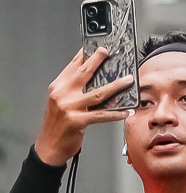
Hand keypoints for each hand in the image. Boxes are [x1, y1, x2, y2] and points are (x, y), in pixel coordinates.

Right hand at [35, 50, 129, 166]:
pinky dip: (115, 113)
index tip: (98, 46)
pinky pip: (101, 115)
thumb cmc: (58, 125)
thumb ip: (73, 89)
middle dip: (98, 60)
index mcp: (58, 86)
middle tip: (110, 52)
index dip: (86, 54)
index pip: (73, 65)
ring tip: (129, 80)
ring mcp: (68, 107)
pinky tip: (126, 111)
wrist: (49, 146)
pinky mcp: (76, 121)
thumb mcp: (61, 101)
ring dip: (116, 86)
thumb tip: (95, 77)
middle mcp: (62, 94)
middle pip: (84, 73)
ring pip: (97, 93)